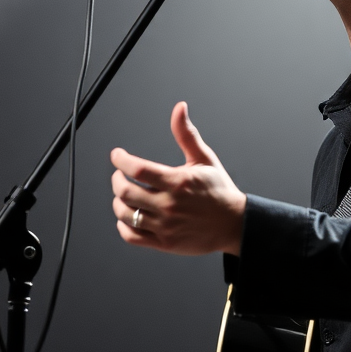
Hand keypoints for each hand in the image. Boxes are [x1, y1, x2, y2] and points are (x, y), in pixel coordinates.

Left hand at [110, 101, 244, 255]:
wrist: (234, 224)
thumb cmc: (219, 190)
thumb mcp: (204, 158)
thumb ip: (187, 134)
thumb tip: (179, 108)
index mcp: (178, 182)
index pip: (138, 169)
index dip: (121, 160)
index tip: (117, 155)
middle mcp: (170, 205)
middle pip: (126, 192)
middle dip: (116, 180)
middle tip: (119, 175)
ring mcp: (166, 226)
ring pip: (126, 214)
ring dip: (118, 202)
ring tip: (124, 195)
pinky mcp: (164, 243)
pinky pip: (132, 236)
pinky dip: (123, 226)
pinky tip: (129, 216)